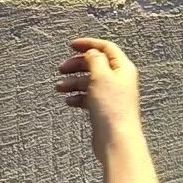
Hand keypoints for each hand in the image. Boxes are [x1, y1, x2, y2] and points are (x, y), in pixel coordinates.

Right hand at [56, 37, 142, 159]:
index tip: (71, 45)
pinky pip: (88, 96)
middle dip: (77, 65)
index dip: (88, 44)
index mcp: (122, 68)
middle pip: (95, 64)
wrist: (115, 138)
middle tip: (61, 68)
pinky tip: (69, 101)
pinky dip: (77, 96)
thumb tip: (91, 52)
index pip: (106, 48)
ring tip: (59, 88)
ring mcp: (111, 94)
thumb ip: (94, 59)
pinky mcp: (104, 108)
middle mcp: (118, 79)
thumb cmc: (111, 107)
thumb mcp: (101, 75)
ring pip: (89, 81)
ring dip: (73, 82)